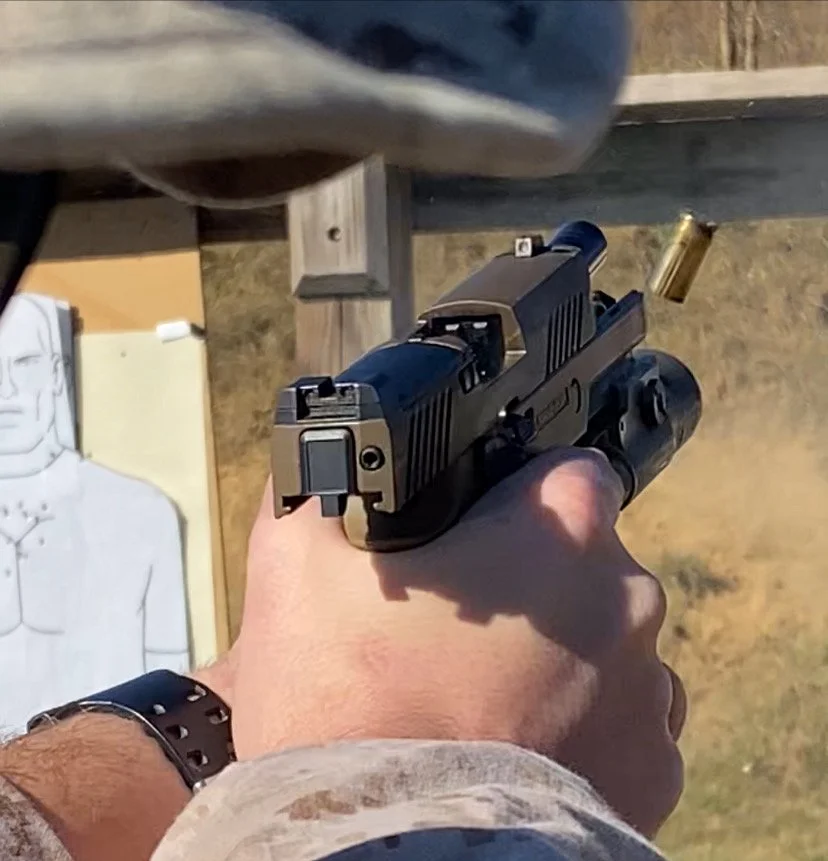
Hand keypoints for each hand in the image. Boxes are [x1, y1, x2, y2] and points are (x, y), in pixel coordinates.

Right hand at [229, 448, 685, 837]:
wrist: (383, 853)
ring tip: (478, 697)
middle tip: (456, 629)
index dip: (518, 493)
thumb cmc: (345, 705)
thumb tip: (312, 465)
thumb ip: (314, 490)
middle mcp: (627, 605)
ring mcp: (649, 697)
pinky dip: (576, 730)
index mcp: (561, 535)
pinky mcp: (652, 777)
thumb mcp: (296, 568)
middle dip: (529, 581)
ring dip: (558, 658)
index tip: (478, 528)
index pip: (569, 471)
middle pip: (584, 564)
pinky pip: (617, 725)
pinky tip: (510, 748)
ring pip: (603, 646)